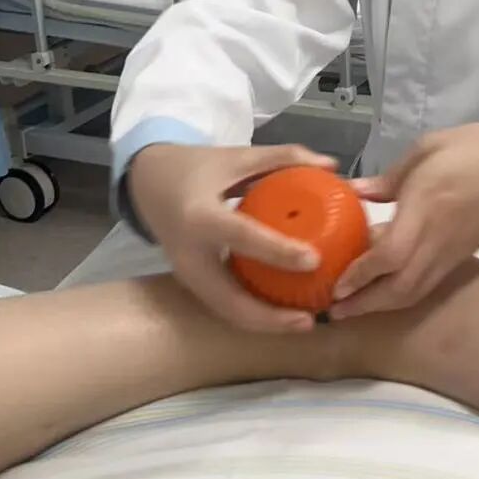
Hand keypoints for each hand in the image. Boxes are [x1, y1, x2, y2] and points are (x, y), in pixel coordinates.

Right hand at [128, 142, 336, 332]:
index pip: (242, 237)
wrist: (147, 182)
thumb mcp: (237, 155)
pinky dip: (253, 312)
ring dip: (264, 323)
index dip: (278, 251)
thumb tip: (332, 165)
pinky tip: (285, 310)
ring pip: (227, 312)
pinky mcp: (192, 284)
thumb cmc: (196, 167)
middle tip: (311, 320)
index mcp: (199, 217)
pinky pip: (224, 304)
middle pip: (229, 301)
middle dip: (270, 319)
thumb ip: (283, 157)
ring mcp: (187, 276)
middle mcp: (189, 255)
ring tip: (305, 322)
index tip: (314, 260)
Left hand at [329, 124, 478, 318]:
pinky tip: (386, 290)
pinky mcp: (462, 256)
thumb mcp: (428, 148)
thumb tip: (355, 193)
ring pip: (414, 291)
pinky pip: (427, 284)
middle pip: (400, 287)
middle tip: (335, 310)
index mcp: (426, 207)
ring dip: (382, 305)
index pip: (389, 254)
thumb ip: (390, 177)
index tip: (335, 283)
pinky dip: (403, 295)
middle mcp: (437, 239)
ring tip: (353, 308)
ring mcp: (452, 252)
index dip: (360, 274)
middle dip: (366, 304)